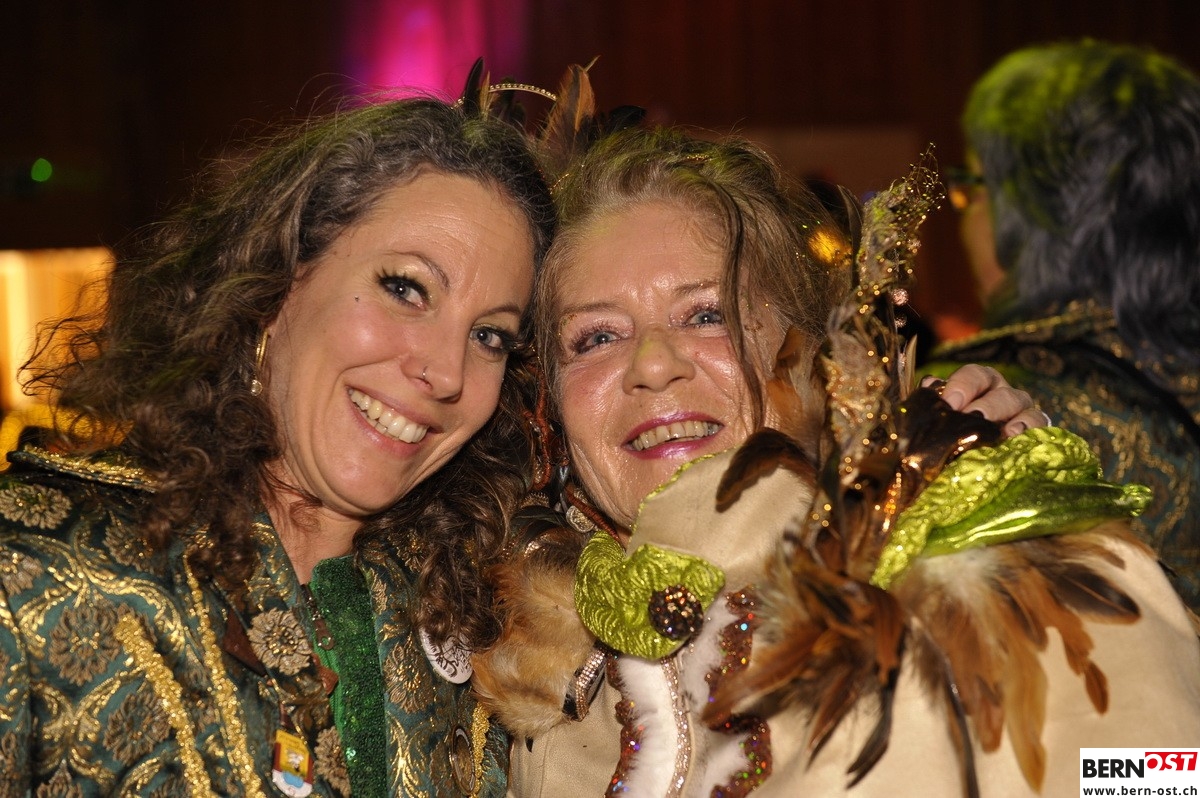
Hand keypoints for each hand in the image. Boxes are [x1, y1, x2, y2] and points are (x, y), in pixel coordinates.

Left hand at [922, 364, 1050, 437]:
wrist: (965, 474)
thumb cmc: (948, 444)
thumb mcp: (935, 426)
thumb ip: (930, 406)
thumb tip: (928, 386)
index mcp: (976, 386)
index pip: (974, 374)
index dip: (963, 384)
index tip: (950, 403)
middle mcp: (999, 393)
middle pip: (997, 388)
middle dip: (983, 402)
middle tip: (971, 417)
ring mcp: (1020, 411)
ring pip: (1018, 401)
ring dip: (1004, 413)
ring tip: (995, 429)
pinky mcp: (1035, 431)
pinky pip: (1039, 422)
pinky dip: (1029, 426)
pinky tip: (1015, 435)